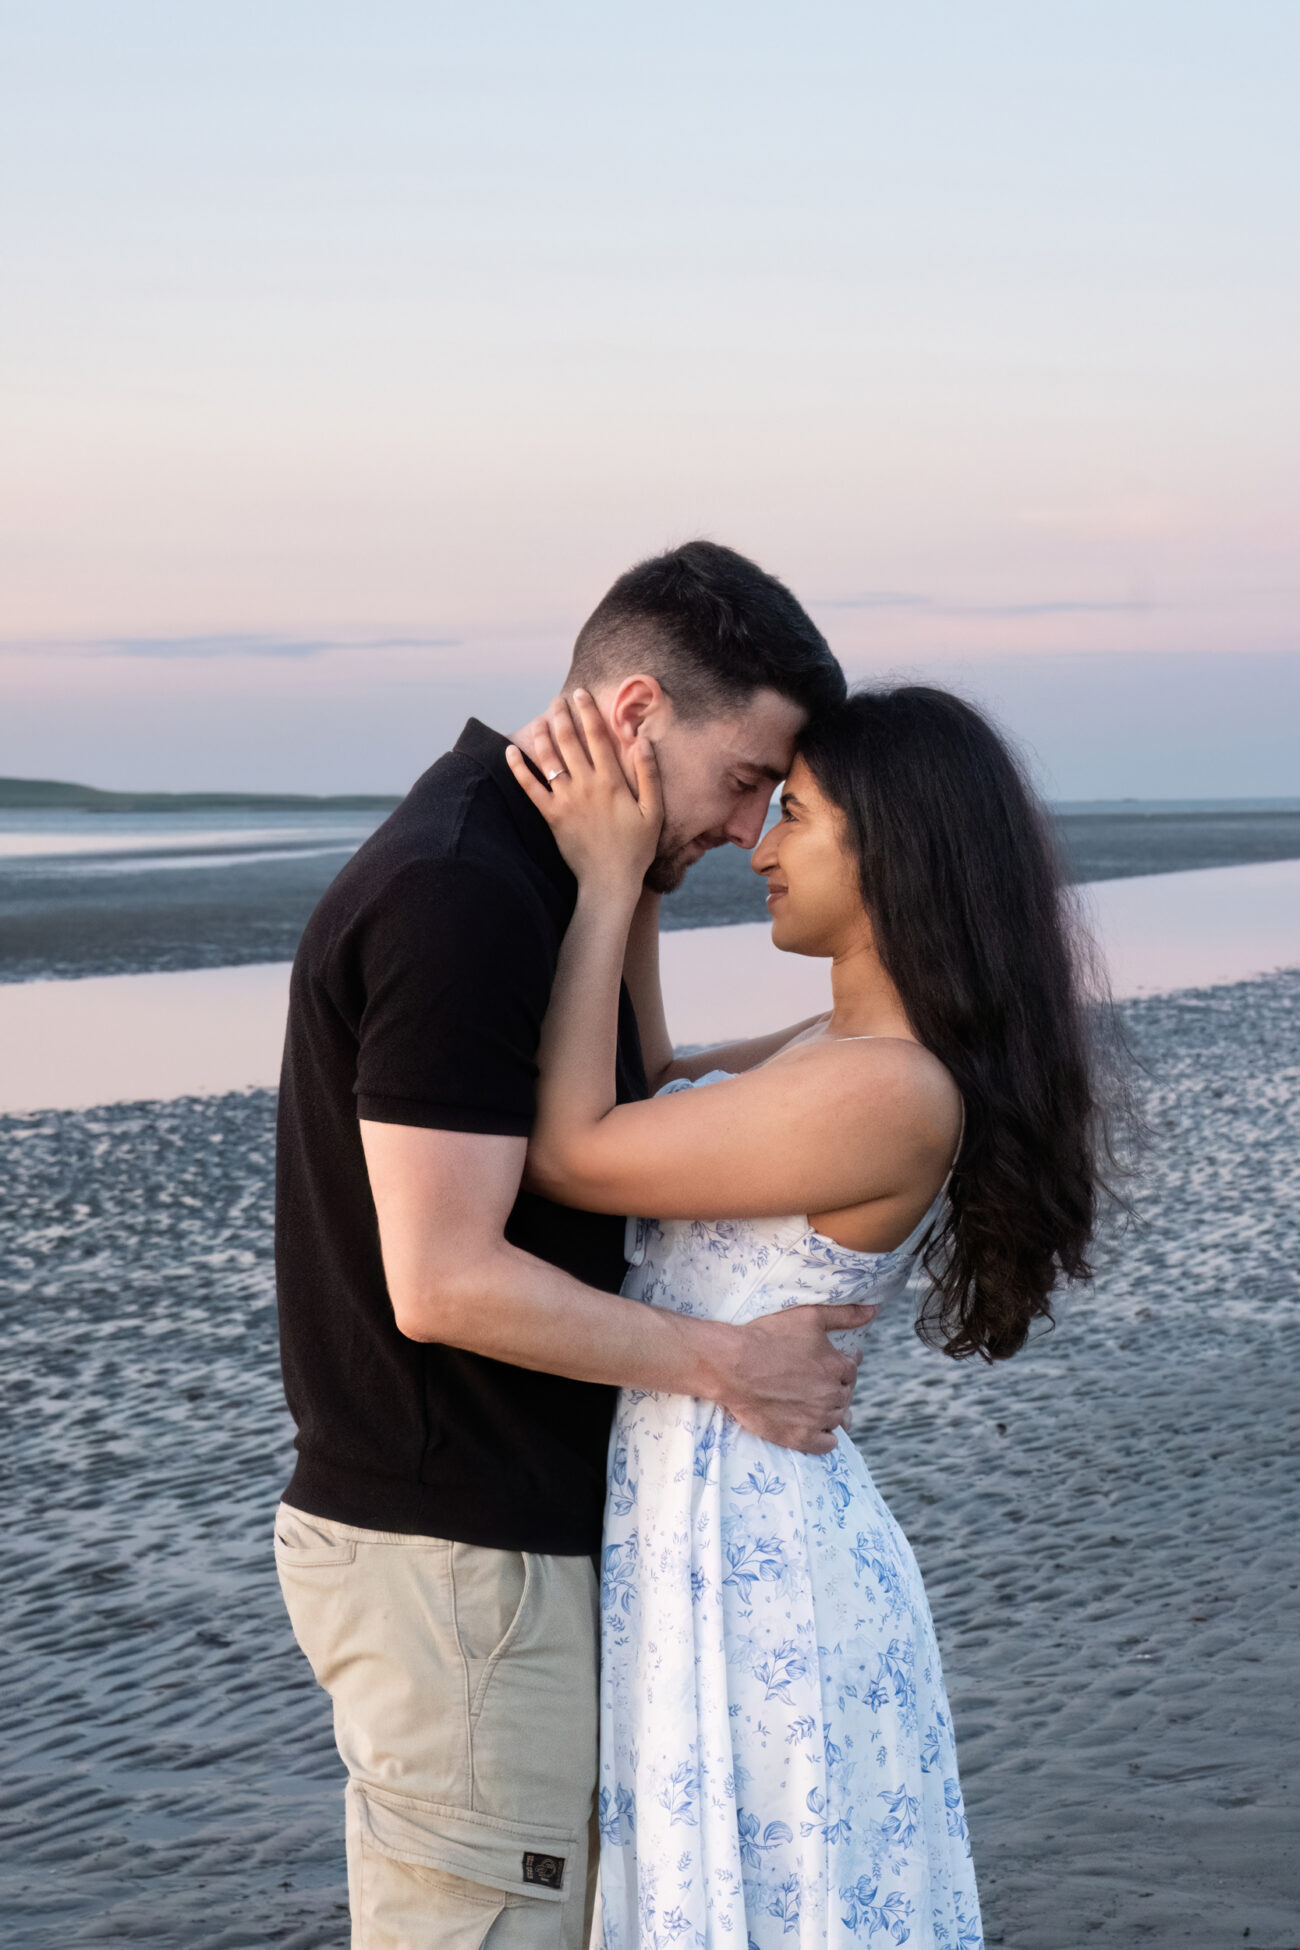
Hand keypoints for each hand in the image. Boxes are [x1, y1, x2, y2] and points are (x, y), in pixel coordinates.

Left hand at [507, 691, 662, 894]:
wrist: (609, 881)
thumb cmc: (636, 848)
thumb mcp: (653, 811)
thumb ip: (649, 775)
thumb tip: (643, 741)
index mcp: (611, 781)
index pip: (597, 737)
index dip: (588, 712)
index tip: (580, 694)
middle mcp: (585, 785)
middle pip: (569, 741)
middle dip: (561, 716)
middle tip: (556, 700)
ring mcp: (565, 800)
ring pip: (548, 759)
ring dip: (541, 735)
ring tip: (539, 719)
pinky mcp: (550, 816)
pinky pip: (529, 788)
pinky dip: (518, 769)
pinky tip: (510, 752)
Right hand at [714, 1303, 876, 1452]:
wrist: (733, 1365)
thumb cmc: (769, 1336)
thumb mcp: (810, 1316)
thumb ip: (846, 1314)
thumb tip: (874, 1310)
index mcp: (838, 1367)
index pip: (851, 1370)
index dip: (841, 1366)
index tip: (831, 1364)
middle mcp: (833, 1395)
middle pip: (845, 1395)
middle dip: (836, 1389)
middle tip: (817, 1383)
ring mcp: (817, 1418)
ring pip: (837, 1419)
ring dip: (832, 1412)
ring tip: (817, 1406)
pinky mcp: (799, 1437)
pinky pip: (825, 1445)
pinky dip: (825, 1439)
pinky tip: (817, 1430)